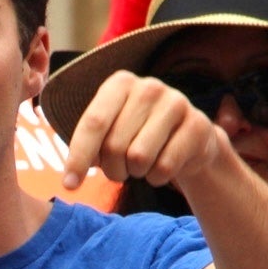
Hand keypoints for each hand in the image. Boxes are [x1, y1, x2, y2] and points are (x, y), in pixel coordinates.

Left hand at [61, 70, 233, 192]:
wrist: (187, 137)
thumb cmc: (136, 135)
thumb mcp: (108, 132)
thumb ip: (87, 146)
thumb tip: (70, 179)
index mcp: (120, 83)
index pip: (93, 123)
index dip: (78, 157)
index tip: (69, 185)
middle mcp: (149, 87)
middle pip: (115, 145)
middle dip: (112, 169)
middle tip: (119, 171)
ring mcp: (177, 103)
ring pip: (139, 158)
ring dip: (136, 173)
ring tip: (141, 165)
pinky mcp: (198, 125)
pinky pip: (165, 167)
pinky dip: (157, 178)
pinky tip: (161, 166)